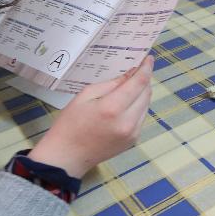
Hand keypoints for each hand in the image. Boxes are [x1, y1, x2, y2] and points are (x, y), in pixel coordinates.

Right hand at [27, 56, 153, 177]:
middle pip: (146, 93)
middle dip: (144, 80)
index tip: (148, 59)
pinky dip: (138, 107)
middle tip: (136, 70)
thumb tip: (130, 74)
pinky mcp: (133, 140)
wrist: (66, 157)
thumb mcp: (85, 96)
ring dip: (142, 93)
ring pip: (146, 105)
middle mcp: (128, 121)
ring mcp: (133, 133)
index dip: (145, 69)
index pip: (138, 83)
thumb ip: (110, 84)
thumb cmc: (70, 124)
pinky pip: (141, 117)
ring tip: (130, 86)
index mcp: (112, 108)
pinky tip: (126, 104)